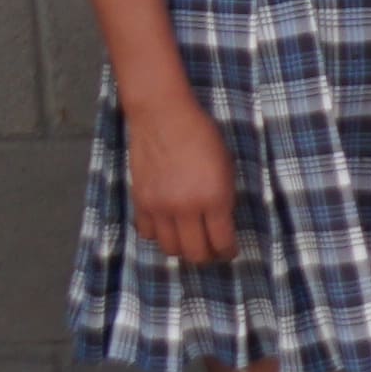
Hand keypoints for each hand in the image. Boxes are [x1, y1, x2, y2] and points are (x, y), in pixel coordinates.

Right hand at [123, 89, 238, 268]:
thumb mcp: (225, 167)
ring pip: (170, 248)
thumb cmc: (202, 135)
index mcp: (214, 198)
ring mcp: (160, 207)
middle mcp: (186, 208)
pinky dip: (158, 235)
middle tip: (211, 251)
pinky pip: (147, 233)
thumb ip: (223, 199)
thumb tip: (222, 225)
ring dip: (182, 249)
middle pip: (194, 253)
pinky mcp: (140, 201)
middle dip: (206, 256)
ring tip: (189, 241)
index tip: (229, 251)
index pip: (221, 241)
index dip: (227, 251)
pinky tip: (167, 227)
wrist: (164, 115)